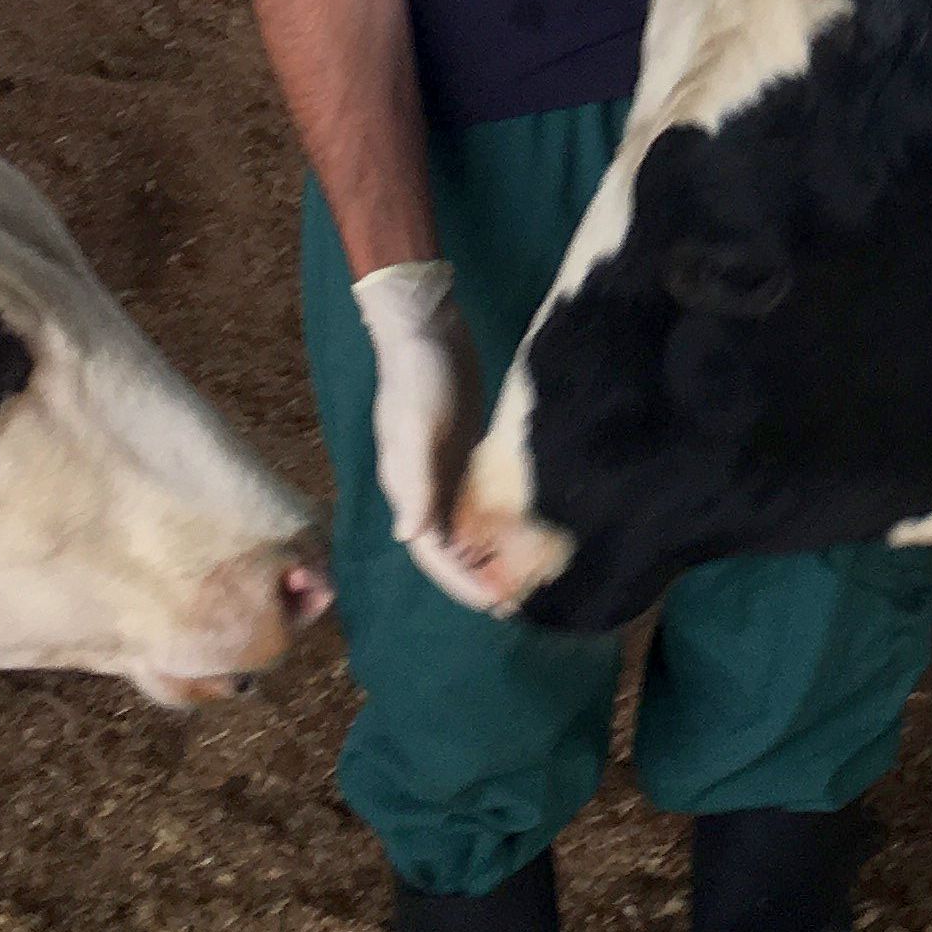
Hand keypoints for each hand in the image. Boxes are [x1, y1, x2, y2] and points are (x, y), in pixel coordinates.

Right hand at [351, 261, 500, 612]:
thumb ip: (416, 481)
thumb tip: (410, 536)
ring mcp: (444, 470)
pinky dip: (496, 520)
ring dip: (488, 554)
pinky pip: (479, 499)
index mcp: (409, 489)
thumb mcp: (417, 428)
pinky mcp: (463, 451)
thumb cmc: (419, 377)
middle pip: (450, 547)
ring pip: (466, 527)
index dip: (461, 581)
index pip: (433, 552)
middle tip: (516, 602)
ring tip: (523, 577)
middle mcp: (424, 488)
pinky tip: (522, 530)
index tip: (494, 603)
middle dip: (477, 577)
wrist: (427, 328)